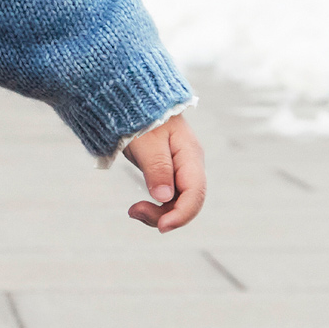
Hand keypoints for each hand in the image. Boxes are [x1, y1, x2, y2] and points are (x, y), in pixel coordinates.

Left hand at [123, 114, 205, 232]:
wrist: (135, 100)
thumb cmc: (142, 116)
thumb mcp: (147, 141)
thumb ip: (157, 167)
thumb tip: (165, 197)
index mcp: (190, 155)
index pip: (195, 193)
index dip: (182, 215)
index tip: (161, 227)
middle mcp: (190, 165)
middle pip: (187, 202)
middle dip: (164, 215)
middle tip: (134, 212)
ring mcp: (180, 170)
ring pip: (177, 203)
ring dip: (158, 213)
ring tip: (133, 211)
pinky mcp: (169, 173)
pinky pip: (168, 198)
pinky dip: (156, 206)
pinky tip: (140, 206)